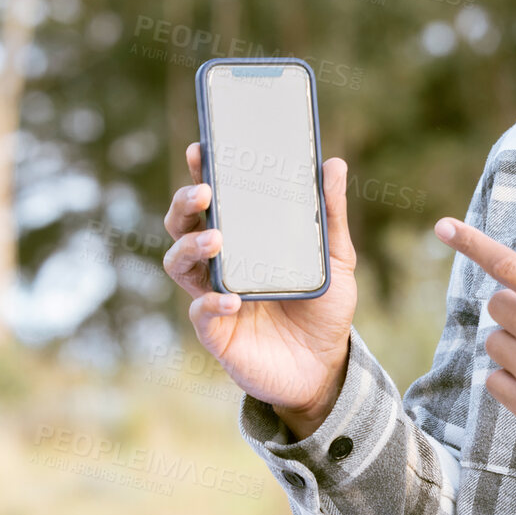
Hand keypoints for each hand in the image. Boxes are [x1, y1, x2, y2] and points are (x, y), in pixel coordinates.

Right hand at [162, 142, 359, 438]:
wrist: (326, 366)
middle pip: (183, 226)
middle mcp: (221, 265)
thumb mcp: (336, 258)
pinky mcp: (217, 332)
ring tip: (215, 239)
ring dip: (190, 247)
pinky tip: (232, 299)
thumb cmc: (324, 308)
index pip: (214, 201)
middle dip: (185, 204)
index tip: (201, 148)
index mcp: (244, 241)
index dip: (201, 173)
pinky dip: (211, 303)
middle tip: (204, 192)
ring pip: (179, 265)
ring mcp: (214, 297)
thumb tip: (332, 163)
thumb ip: (330, 215)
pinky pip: (200, 313)